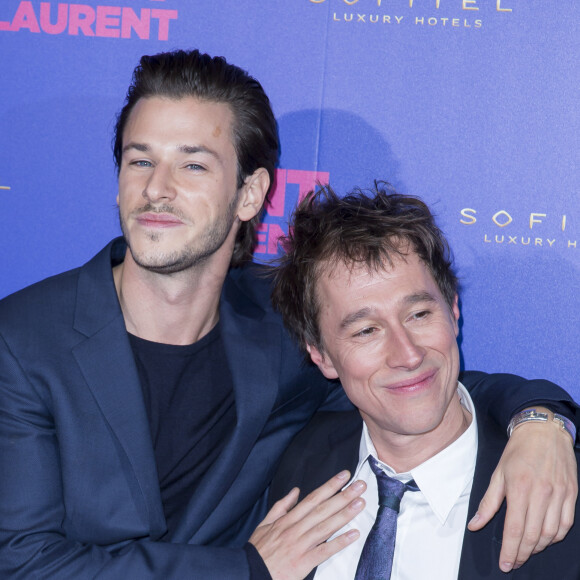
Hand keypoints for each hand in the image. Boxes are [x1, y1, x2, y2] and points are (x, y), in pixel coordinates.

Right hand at [250, 471, 364, 579]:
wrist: (250, 573)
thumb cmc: (258, 550)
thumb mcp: (264, 523)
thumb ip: (281, 506)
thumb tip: (295, 491)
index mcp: (287, 519)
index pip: (313, 498)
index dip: (330, 486)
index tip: (344, 476)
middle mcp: (295, 529)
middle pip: (323, 509)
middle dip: (343, 496)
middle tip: (360, 485)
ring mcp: (300, 545)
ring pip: (325, 527)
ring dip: (344, 514)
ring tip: (360, 503)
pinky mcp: (303, 563)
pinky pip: (324, 551)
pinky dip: (339, 543)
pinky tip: (353, 534)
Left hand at [468, 407, 576, 571]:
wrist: (543, 430)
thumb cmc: (517, 451)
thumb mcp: (498, 473)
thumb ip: (488, 502)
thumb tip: (474, 524)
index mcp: (520, 488)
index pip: (515, 528)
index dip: (510, 550)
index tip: (505, 563)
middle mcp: (542, 493)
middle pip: (533, 535)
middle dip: (523, 553)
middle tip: (514, 562)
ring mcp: (560, 494)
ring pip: (551, 534)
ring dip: (539, 547)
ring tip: (527, 551)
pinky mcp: (571, 493)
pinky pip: (566, 524)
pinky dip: (556, 536)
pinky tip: (545, 538)